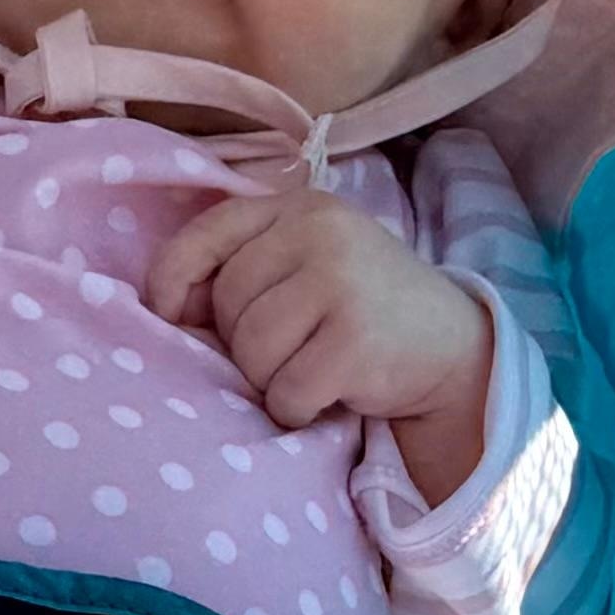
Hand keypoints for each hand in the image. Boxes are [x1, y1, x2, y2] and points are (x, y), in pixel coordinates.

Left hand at [144, 188, 494, 498]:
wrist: (451, 349)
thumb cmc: (360, 308)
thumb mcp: (310, 262)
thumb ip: (246, 264)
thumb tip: (163, 308)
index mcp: (301, 207)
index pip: (208, 233)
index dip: (172, 278)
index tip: (168, 314)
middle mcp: (322, 233)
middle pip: (228, 302)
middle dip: (240, 342)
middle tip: (286, 351)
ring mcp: (342, 284)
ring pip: (252, 351)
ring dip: (268, 380)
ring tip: (306, 371)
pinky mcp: (357, 342)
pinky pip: (286, 391)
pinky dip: (296, 408)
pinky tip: (328, 394)